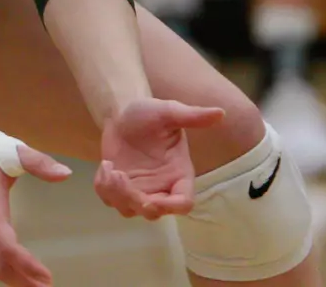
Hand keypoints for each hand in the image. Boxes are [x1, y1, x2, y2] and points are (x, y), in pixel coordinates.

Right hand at [0, 144, 71, 286]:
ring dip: (14, 278)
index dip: (27, 265)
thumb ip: (40, 163)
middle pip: (0, 264)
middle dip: (23, 280)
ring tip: (36, 285)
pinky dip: (4, 269)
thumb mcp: (12, 151)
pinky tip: (18, 272)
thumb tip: (65, 173)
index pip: (7, 247)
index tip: (47, 277)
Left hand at [95, 98, 223, 219]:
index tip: (151, 199)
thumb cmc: (150, 112)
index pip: (184, 203)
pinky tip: (105, 165)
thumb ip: (193, 116)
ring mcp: (139, 190)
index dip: (170, 207)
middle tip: (120, 176)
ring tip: (110, 168)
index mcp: (178, 174)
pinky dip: (104, 188)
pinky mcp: (119, 187)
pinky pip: (109, 200)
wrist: (124, 112)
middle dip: (135, 200)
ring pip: (128, 210)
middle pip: (153, 212)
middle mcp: (161, 187)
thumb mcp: (170, 111)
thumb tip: (221, 113)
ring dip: (116, 194)